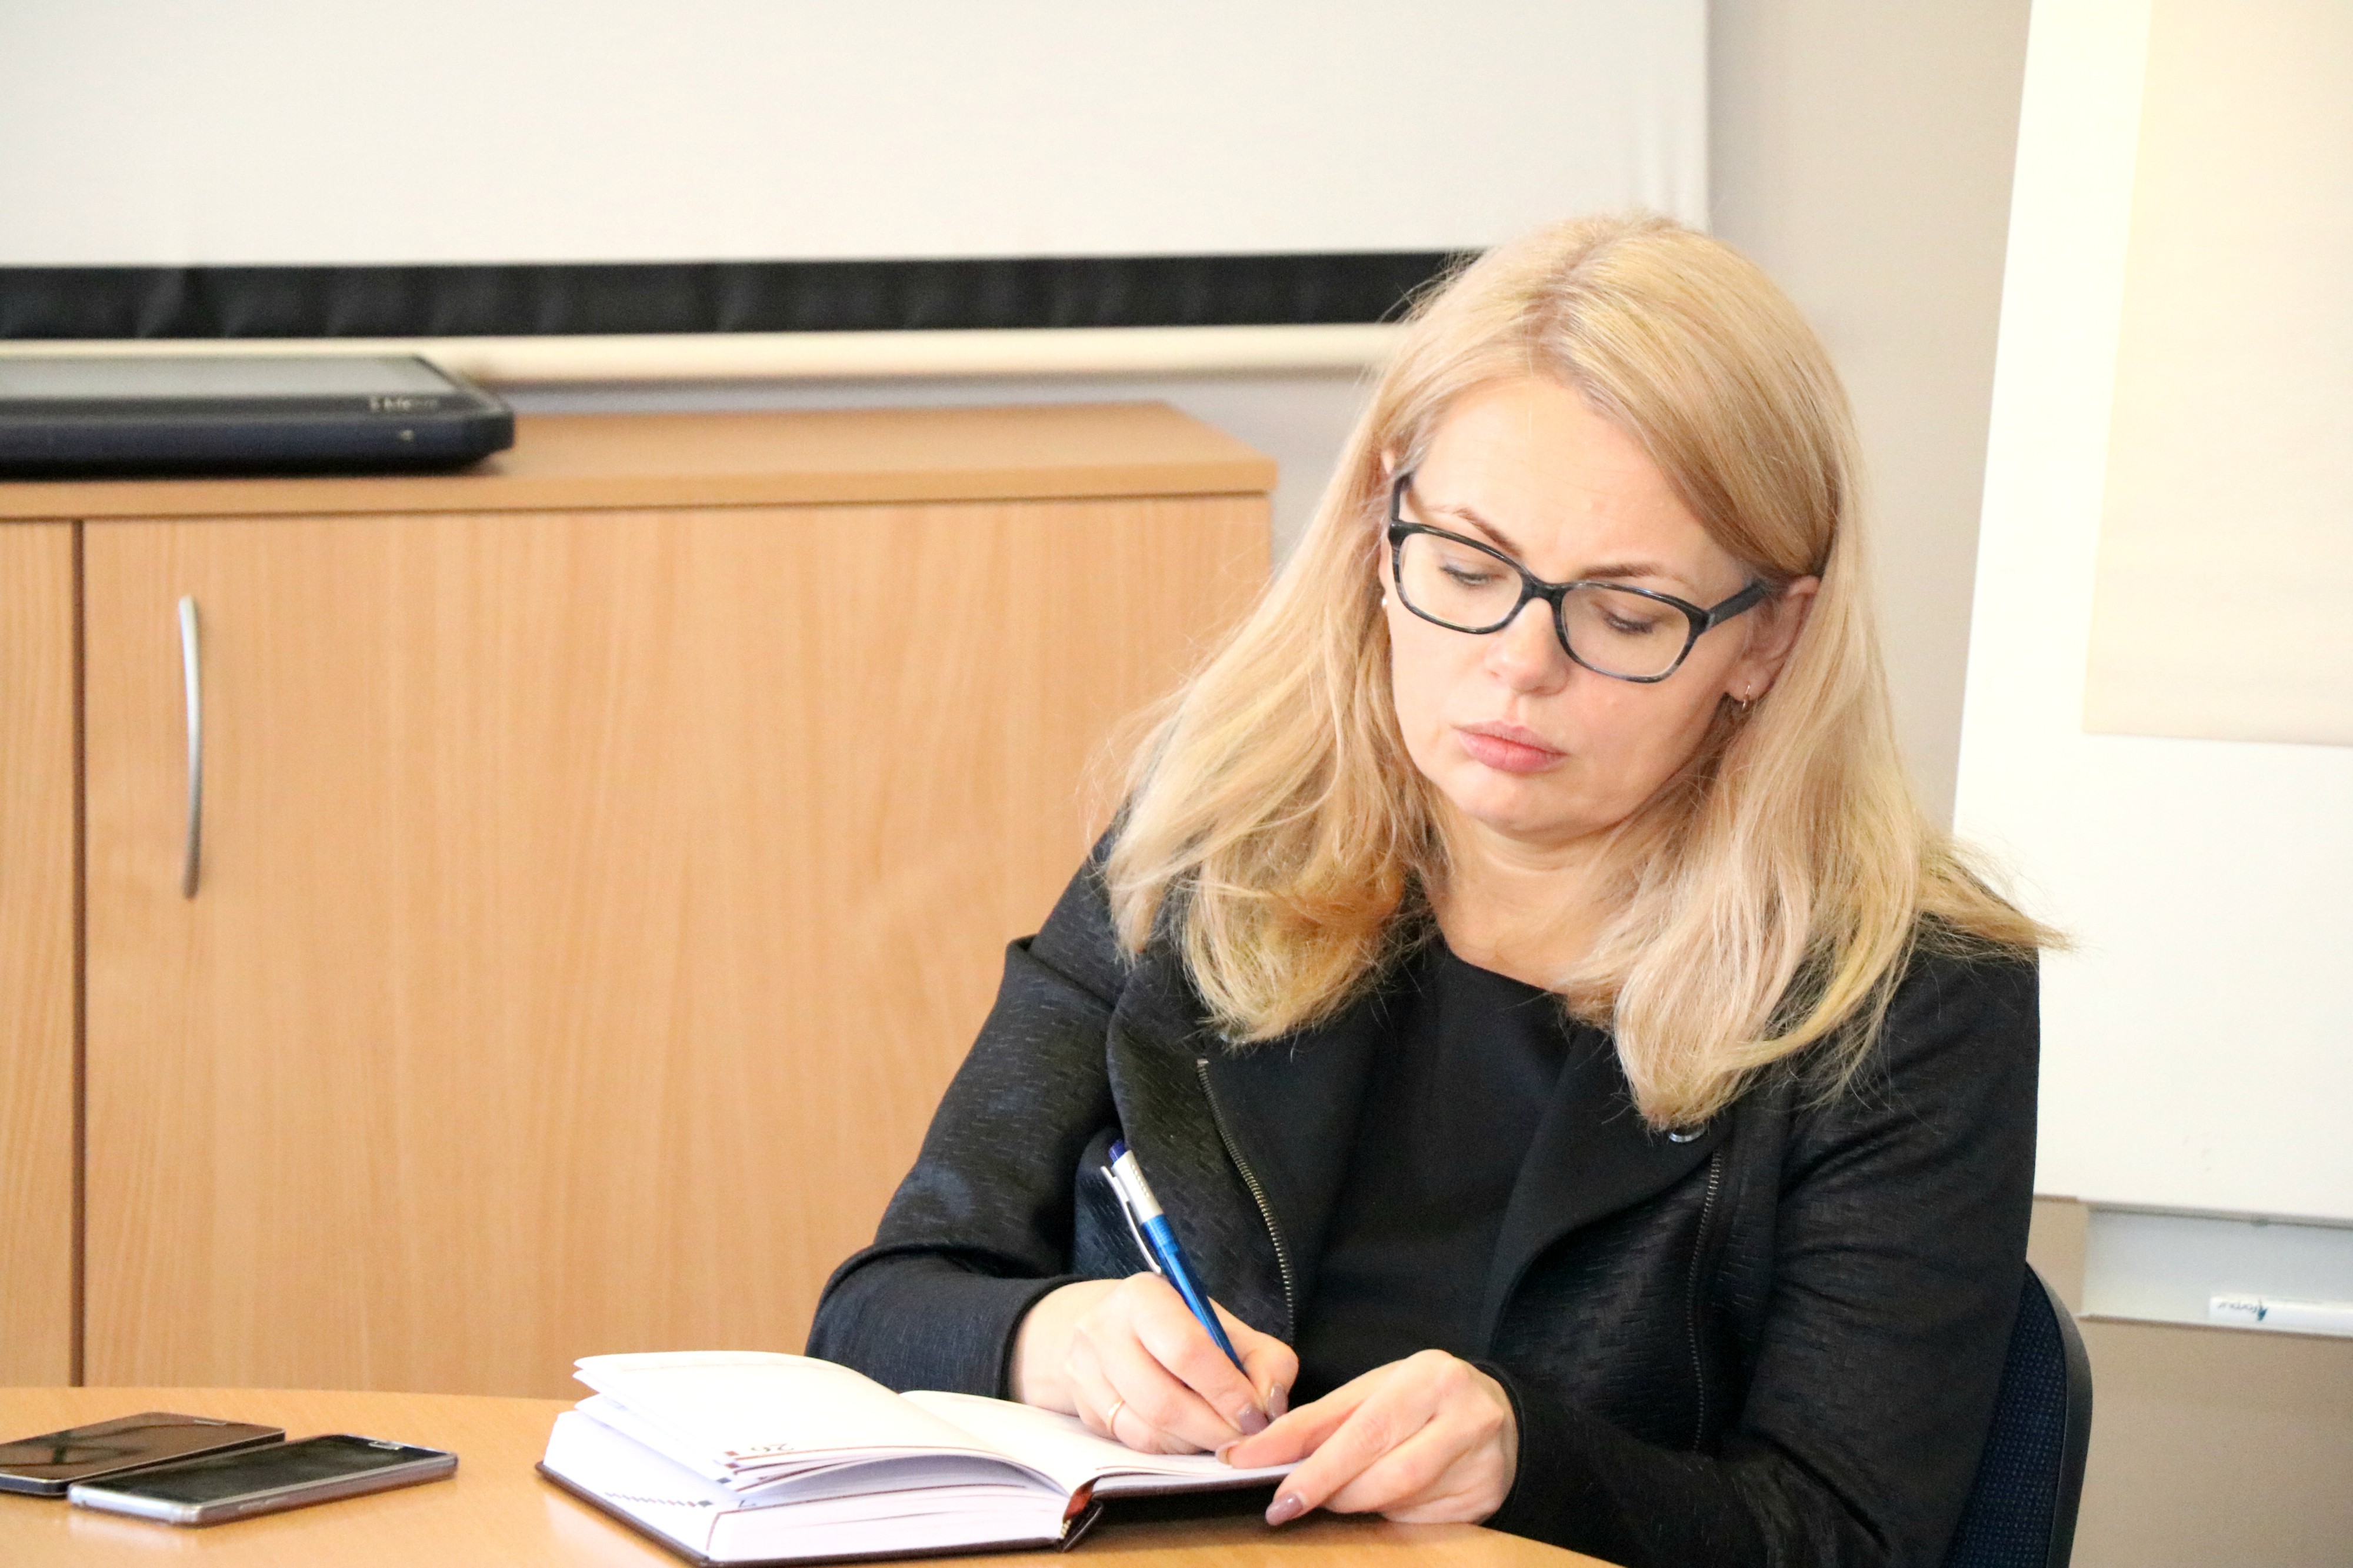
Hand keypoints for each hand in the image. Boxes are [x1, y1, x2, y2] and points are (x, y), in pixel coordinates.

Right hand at [1010, 1275, 1296, 1454]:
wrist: (1114, 1329)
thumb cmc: (1180, 1327)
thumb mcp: (1226, 1326)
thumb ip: (1264, 1360)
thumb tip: (1270, 1407)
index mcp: (1143, 1296)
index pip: (1187, 1350)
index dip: (1227, 1390)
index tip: (1255, 1415)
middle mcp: (1102, 1330)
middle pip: (1163, 1400)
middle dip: (1214, 1428)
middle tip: (1243, 1438)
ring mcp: (1084, 1372)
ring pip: (1146, 1430)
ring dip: (1194, 1444)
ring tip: (1219, 1436)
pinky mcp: (1082, 1409)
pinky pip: (1133, 1444)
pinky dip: (1170, 1448)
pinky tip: (1188, 1435)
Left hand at [1220, 1350, 1517, 1525]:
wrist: (1497, 1413)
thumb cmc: (1421, 1398)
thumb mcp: (1372, 1391)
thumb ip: (1318, 1421)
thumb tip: (1256, 1452)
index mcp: (1428, 1377)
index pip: (1361, 1428)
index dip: (1312, 1464)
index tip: (1266, 1484)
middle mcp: (1463, 1417)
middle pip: (1384, 1472)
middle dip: (1328, 1490)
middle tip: (1288, 1503)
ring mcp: (1481, 1462)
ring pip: (1399, 1501)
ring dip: (1357, 1503)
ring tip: (1340, 1492)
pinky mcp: (1486, 1498)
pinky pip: (1420, 1520)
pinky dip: (1390, 1514)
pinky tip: (1385, 1499)